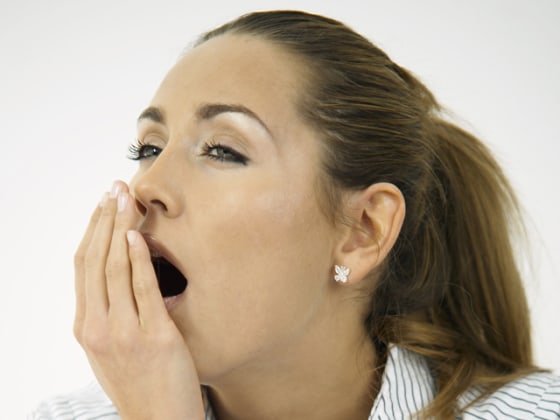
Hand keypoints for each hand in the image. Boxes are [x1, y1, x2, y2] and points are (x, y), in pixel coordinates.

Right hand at [73, 181, 203, 418]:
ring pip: (113, 268)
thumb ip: (107, 316)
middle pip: (94, 260)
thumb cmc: (139, 383)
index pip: (82, 267)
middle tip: (114, 188)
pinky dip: (138, 259)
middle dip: (104, 219)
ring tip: (126, 198)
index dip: (92, 230)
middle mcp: (97, 327)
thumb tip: (114, 278)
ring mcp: (123, 332)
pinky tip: (139, 235)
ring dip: (119, 228)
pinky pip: (142, 289)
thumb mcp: (109, 351)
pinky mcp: (153, 336)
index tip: (102, 205)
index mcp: (85, 327)